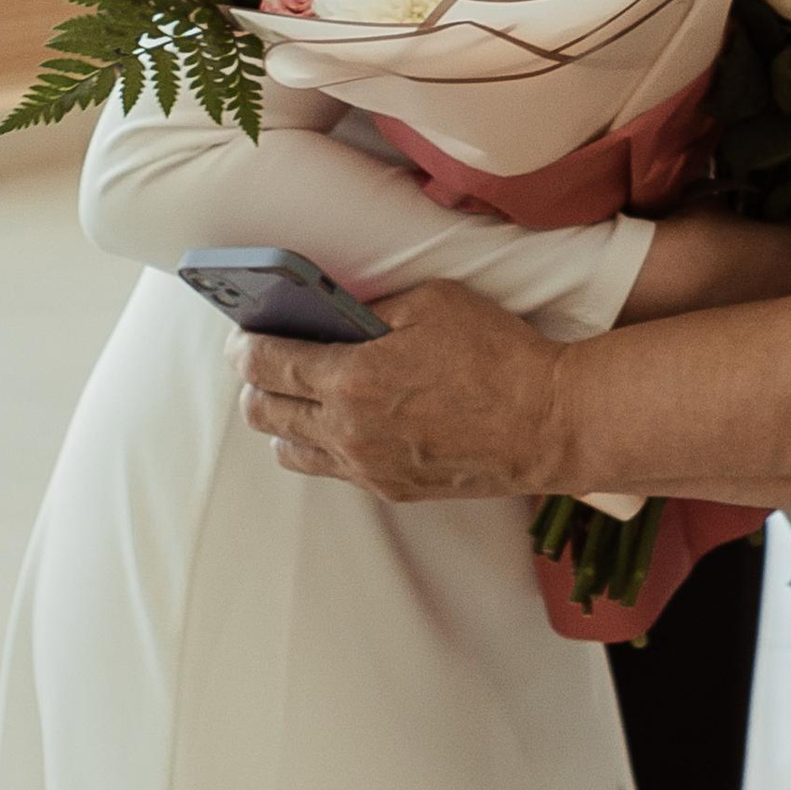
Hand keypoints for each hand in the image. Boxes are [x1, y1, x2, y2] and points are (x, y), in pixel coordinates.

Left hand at [235, 277, 556, 500]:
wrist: (549, 423)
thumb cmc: (497, 355)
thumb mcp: (433, 302)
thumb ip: (372, 306)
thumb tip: (337, 312)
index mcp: (352, 379)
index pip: (266, 366)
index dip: (244, 347)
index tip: (241, 337)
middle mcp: (349, 432)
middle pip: (262, 414)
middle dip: (253, 384)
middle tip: (266, 361)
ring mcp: (368, 467)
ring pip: (289, 450)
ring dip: (283, 419)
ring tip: (301, 394)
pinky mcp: (391, 488)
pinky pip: (332, 469)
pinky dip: (322, 443)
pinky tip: (344, 419)